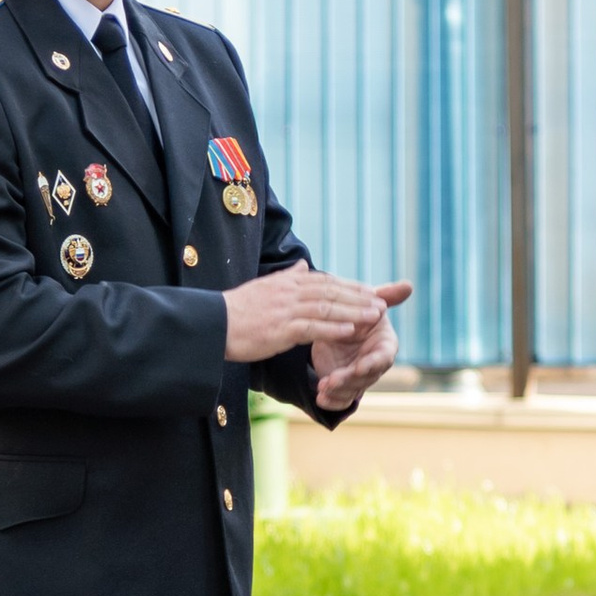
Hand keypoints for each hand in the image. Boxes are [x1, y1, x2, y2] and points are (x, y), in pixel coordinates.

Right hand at [222, 265, 397, 368]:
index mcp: (287, 283)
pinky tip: (351, 330)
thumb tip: (303, 265)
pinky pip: (313, 327)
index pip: (325, 282)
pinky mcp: (281, 329)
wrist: (213, 324)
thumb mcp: (263, 287)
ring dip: (354, 312)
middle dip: (359, 297)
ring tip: (375, 316)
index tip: (370, 291)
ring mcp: (286, 310)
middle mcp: (290, 293)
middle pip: (332, 292)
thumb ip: (287, 277)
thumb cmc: (237, 310)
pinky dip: (333, 328)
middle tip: (382, 303)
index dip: (350, 287)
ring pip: (327, 308)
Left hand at [312, 280, 410, 412]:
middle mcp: (375, 364)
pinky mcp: (345, 387)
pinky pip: (342, 400)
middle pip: (366, 377)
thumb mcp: (366, 304)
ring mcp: (360, 378)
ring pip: (353, 390)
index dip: (373, 363)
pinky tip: (321, 399)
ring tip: (322, 387)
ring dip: (338, 390)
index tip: (360, 366)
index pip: (384, 358)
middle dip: (350, 380)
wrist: (334, 327)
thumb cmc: (357, 315)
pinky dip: (332, 402)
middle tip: (333, 380)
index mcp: (385, 345)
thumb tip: (408, 285)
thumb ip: (385, 297)